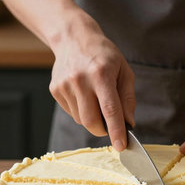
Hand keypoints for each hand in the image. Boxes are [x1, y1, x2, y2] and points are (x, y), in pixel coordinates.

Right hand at [49, 14, 135, 150]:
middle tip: (110, 127)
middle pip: (91, 121)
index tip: (121, 146)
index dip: (116, 131)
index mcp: (101, 74)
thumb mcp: (124, 71)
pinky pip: (71, 112)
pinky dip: (81, 111)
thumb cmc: (104, 55)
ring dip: (93, 119)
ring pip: (81, 119)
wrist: (74, 38)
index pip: (110, 109)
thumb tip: (129, 123)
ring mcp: (65, 85)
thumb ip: (128, 98)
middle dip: (103, 130)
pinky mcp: (55, 90)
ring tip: (96, 99)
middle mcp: (80, 80)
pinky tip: (84, 94)